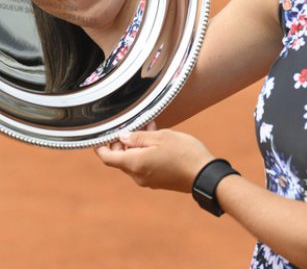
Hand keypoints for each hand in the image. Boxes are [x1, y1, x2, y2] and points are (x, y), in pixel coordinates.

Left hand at [95, 124, 214, 192]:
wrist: (205, 175)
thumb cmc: (184, 153)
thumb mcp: (161, 137)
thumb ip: (138, 137)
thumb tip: (122, 137)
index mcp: (134, 164)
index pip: (107, 158)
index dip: (101, 146)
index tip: (101, 135)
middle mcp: (138, 176)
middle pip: (120, 159)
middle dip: (122, 142)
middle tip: (133, 125)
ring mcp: (148, 181)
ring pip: (134, 161)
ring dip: (136, 146)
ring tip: (149, 129)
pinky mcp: (158, 182)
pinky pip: (144, 166)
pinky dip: (145, 153)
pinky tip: (157, 141)